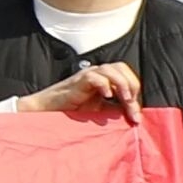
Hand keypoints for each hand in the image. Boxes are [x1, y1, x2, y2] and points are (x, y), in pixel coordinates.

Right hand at [22, 64, 148, 119]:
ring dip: (122, 84)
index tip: (135, 115)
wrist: (47, 110)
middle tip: (131, 104)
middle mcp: (96, 73)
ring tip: (124, 100)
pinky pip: (94, 77)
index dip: (135, 91)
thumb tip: (135, 115)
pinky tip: (106, 96)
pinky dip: (104, 85)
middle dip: (131, 85)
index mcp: (103, 78)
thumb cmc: (71, 110)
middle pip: (121, 67)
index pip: (126, 75)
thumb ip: (116, 109)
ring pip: (110, 69)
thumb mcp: (99, 110)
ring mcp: (86, 75)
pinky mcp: (77, 81)